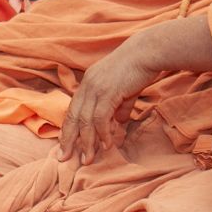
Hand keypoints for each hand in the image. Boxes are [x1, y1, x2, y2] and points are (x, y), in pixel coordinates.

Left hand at [58, 44, 158, 163]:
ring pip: (85, 121)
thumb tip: (118, 123)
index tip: (65, 146)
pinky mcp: (108, 92)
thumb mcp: (125, 90)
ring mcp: (96, 88)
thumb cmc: (138, 68)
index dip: (68, 129)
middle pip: (73, 117)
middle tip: (64, 158)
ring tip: (87, 160)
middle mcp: (87, 86)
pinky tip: (107, 145)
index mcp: (87, 83)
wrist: (148, 51)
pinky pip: (100, 118)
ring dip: (86, 143)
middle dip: (68, 140)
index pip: (72, 110)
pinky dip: (102, 133)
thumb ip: (120, 107)